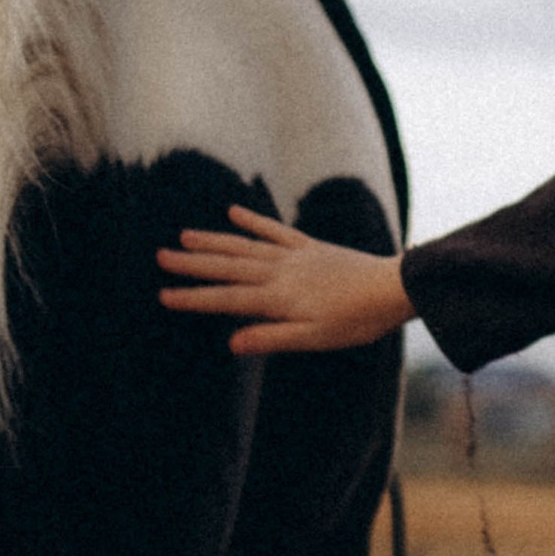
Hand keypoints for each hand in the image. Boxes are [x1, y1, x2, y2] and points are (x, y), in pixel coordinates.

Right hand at [156, 206, 411, 355]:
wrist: (394, 288)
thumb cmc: (357, 320)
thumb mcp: (315, 339)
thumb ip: (273, 338)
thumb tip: (231, 343)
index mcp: (278, 298)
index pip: (227, 299)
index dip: (194, 298)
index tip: (164, 295)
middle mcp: (280, 272)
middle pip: (228, 266)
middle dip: (192, 263)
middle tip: (160, 257)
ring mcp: (295, 255)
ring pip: (245, 246)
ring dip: (213, 240)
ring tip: (184, 235)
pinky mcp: (310, 246)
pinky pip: (275, 230)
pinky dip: (253, 221)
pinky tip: (233, 213)